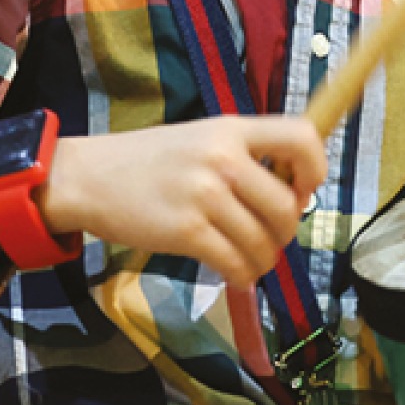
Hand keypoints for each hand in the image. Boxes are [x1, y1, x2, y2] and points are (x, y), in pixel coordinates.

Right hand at [37, 115, 326, 287]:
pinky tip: (232, 272)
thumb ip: (242, 155)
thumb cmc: (147, 160)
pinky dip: (242, 276)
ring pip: (264, 242)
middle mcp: (222, 158)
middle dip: (285, 232)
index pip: (300, 137)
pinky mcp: (186, 232)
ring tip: (247, 258)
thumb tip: (293, 191)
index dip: (315, 168)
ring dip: (263, 260)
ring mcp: (204, 195)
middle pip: (287, 206)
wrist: (89, 177)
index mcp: (230, 129)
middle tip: (267, 235)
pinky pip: (237, 265)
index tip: (303, 189)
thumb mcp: (199, 138)